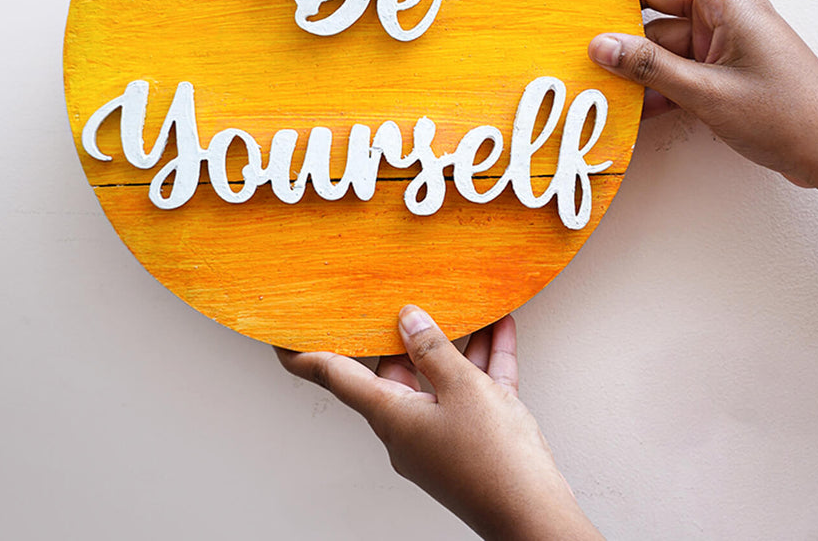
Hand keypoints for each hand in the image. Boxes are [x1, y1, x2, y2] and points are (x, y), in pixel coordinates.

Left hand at [276, 306, 603, 540]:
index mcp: (392, 417)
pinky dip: (483, 360)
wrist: (536, 518)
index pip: (337, 377)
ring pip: (439, 377)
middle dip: (404, 334)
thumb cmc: (495, 462)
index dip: (306, 355)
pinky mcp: (472, 439)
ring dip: (455, 342)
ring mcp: (440, 435)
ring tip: (467, 305)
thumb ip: (434, 349)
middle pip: (395, 370)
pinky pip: (472, 389)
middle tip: (399, 299)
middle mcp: (409, 427)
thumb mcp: (463, 388)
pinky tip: (499, 329)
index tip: (281, 338)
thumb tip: (408, 319)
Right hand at [588, 0, 817, 214]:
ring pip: (659, 36)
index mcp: (729, 1)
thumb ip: (652, 69)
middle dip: (620, 14)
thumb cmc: (788, 115)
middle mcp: (722, 13)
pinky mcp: (718, 67)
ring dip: (637, 60)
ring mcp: (720, 41)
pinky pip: (673, 64)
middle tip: (582, 28)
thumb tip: (601, 45)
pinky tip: (639, 107)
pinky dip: (654, 82)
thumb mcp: (711, 94)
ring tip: (608, 83)